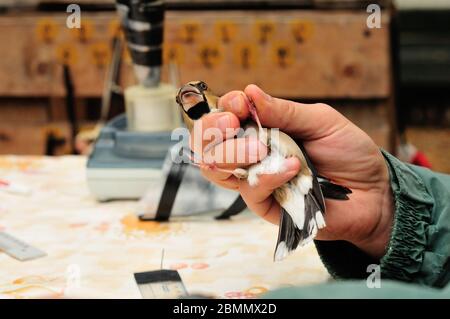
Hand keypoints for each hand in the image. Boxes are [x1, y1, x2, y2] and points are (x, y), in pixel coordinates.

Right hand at [190, 84, 392, 258]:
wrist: (372, 192)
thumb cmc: (348, 153)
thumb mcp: (320, 121)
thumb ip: (284, 111)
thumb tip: (249, 92)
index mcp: (261, 129)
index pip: (223, 117)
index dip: (223, 108)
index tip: (239, 104)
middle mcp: (251, 154)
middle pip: (207, 144)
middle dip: (211, 130)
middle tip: (232, 123)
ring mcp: (256, 180)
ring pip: (216, 168)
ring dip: (231, 153)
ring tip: (260, 147)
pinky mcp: (266, 205)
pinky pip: (250, 191)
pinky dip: (267, 176)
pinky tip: (291, 168)